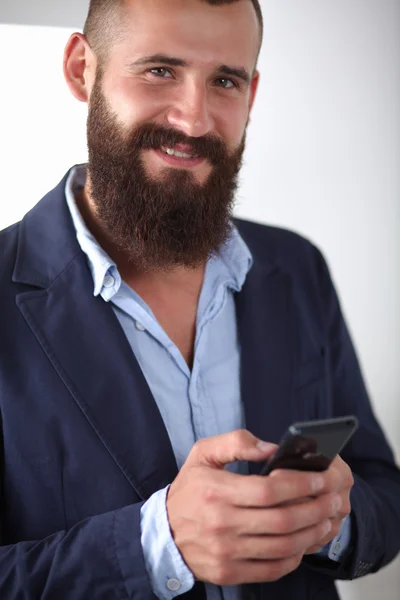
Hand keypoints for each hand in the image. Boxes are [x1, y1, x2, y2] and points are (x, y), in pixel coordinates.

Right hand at [166, 430, 343, 585]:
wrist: (164, 533)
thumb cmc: (189, 489)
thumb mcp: (203, 453)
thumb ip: (236, 442)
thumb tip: (271, 448)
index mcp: (217, 491)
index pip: (268, 490)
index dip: (300, 484)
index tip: (320, 478)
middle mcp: (222, 523)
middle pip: (282, 520)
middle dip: (315, 508)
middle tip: (333, 498)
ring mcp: (227, 552)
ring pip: (282, 546)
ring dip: (311, 533)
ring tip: (326, 519)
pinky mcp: (230, 572)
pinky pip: (272, 569)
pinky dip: (295, 557)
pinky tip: (305, 542)